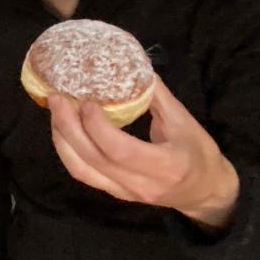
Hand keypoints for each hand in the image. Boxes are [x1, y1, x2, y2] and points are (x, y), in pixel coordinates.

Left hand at [48, 76, 239, 228]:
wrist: (205, 192)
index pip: (120, 150)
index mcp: (165, 166)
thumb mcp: (185, 121)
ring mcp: (124, 192)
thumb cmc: (199, 153)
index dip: (97, 126)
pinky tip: (63, 130)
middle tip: (57, 99)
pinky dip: (67, 151)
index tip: (87, 101)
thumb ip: (156, 96)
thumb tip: (132, 66)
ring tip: (55, 111)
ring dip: (62, 139)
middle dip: (68, 127)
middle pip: (92, 159)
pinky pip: (83, 173)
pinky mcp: (114, 193)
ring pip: (81, 170)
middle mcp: (141, 184)